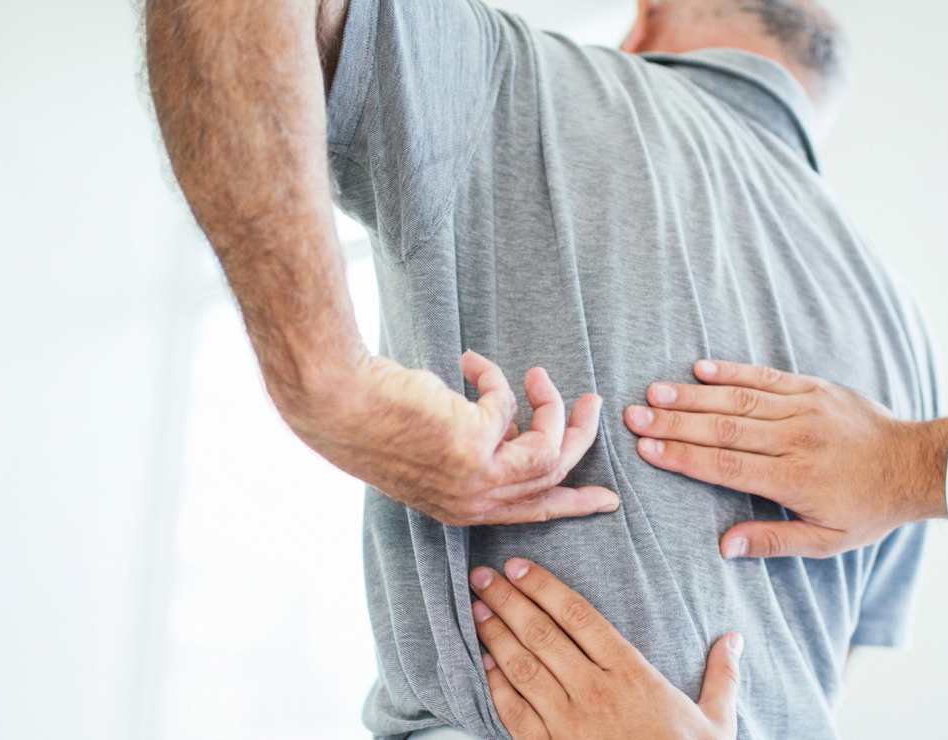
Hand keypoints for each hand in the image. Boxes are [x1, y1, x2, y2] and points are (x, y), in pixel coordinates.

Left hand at [281, 350, 619, 525]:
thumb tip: (514, 427)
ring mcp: (477, 478)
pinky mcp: (477, 444)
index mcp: (463, 509)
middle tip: (593, 404)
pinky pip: (508, 404)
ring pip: (549, 447)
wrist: (340, 404)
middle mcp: (474, 502)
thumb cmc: (378, 420)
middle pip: (554, 477)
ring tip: (538, 374)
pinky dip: (493, 377)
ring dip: (552, 404)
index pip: (533, 513)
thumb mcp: (437, 449)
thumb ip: (480, 449)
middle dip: (581, 438)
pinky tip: (468, 362)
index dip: (574, 504)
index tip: (607, 500)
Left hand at [469, 559, 741, 739]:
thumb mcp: (717, 721)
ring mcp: (569, 725)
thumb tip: (734, 639)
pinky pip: (516, 714)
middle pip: (542, 634)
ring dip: (495, 635)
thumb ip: (722, 676)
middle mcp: (595, 692)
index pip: (579, 615)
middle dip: (508, 601)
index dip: (544, 586)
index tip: (520, 567)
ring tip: (477, 609)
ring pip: (523, 668)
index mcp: (632, 674)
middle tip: (482, 576)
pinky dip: (496, 686)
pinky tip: (485, 665)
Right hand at [624, 360, 947, 557]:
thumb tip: (723, 546)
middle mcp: (795, 438)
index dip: (683, 457)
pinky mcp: (814, 388)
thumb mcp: (826, 541)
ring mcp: (805, 408)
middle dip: (673, 423)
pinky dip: (732, 371)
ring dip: (692, 395)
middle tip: (633, 417)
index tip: (646, 450)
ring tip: (653, 392)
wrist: (916, 464)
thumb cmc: (868, 508)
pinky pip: (766, 376)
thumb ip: (772, 542)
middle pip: (723, 428)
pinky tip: (699, 368)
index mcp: (794, 479)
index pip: (726, 466)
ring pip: (738, 398)